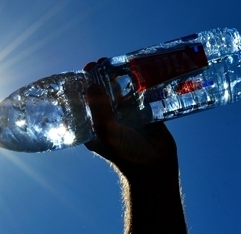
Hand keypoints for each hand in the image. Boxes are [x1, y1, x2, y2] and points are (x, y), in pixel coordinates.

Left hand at [83, 60, 178, 177]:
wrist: (155, 166)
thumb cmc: (125, 154)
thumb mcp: (107, 132)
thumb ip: (99, 110)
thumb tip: (90, 84)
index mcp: (94, 125)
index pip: (86, 101)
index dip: (85, 84)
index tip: (87, 69)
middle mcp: (109, 119)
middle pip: (104, 92)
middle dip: (103, 76)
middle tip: (104, 61)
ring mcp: (128, 115)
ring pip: (123, 91)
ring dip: (122, 77)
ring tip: (122, 61)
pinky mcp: (145, 113)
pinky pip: (142, 94)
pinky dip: (142, 83)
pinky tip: (143, 70)